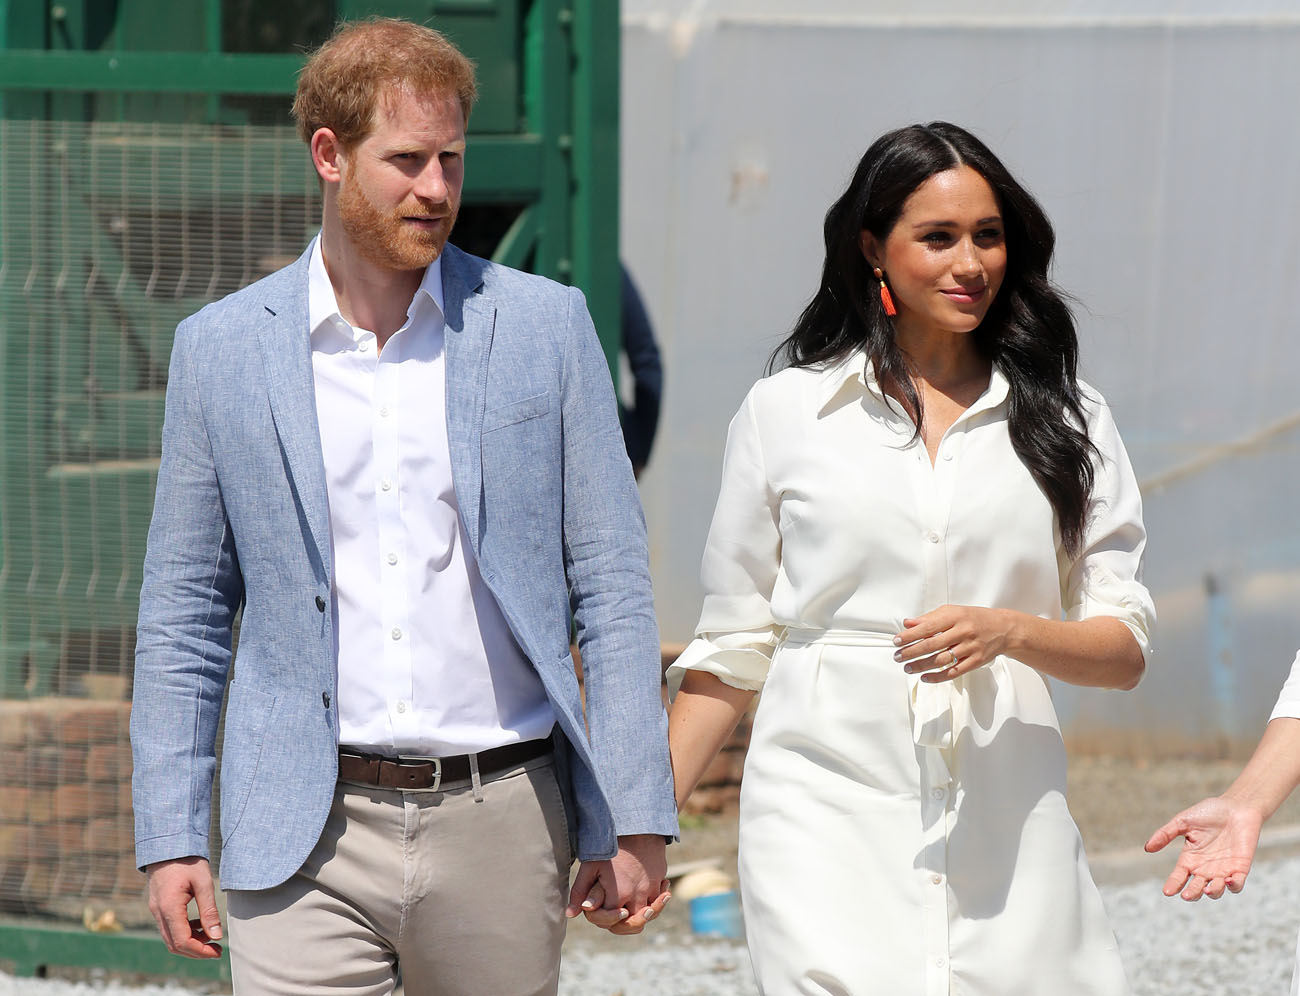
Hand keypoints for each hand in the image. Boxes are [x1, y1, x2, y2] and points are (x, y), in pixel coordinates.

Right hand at [145, 856, 222, 957]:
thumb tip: (217, 936)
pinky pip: (170, 927)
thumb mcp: (203, 883)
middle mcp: (158, 912)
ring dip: (191, 942)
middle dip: (196, 951)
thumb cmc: (188, 860)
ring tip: (212, 936)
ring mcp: (156, 910)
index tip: (217, 952)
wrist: (168, 844)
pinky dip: (185, 931)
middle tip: (217, 950)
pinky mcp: (158, 906)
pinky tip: (201, 924)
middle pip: (174, 944)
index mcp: (169, 907)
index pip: (182, 941)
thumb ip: (209, 911)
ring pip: (171, 937)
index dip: (200, 951)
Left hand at [565, 833, 669, 934]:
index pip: (611, 921)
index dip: (603, 919)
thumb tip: (570, 914)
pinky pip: (659, 900)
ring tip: (632, 910)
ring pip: (649, 915)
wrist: (637, 825)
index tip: (600, 910)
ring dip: (641, 916)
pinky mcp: (660, 879)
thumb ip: (580, 892)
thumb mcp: (591, 866)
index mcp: (619, 893)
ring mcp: (651, 888)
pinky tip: (644, 896)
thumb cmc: (611, 845)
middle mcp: (638, 894)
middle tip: (618, 916)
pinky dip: (654, 903)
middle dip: (624, 924)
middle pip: (634, 924)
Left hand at [895, 605, 1011, 682]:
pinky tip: (925, 678)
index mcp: (955, 617)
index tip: (896, 641)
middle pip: (932, 644)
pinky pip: (955, 672)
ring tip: (907, 668)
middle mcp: (963, 632)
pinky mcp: (976, 661)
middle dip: (911, 652)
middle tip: (898, 657)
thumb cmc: (973, 618)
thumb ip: (929, 618)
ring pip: (942, 660)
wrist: (1003, 628)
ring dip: (921, 665)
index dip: (910, 635)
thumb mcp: (952, 612)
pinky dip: (938, 677)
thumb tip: (907, 623)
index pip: (928, 627)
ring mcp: (970, 647)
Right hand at [1145, 796, 1263, 899]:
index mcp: (1190, 859)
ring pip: (1216, 890)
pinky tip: (1228, 881)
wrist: (1237, 807)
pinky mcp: (1240, 868)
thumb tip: (1147, 848)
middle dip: (1192, 894)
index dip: (1173, 884)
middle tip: (1187, 895)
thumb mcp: (1183, 821)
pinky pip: (1237, 884)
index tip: (1167, 891)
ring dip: (1212, 892)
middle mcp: (1205, 868)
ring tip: (1207, 889)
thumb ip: (1165, 834)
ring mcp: (1223, 870)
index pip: (1179, 876)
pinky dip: (1234, 886)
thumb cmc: (1209, 812)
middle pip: (1197, 888)